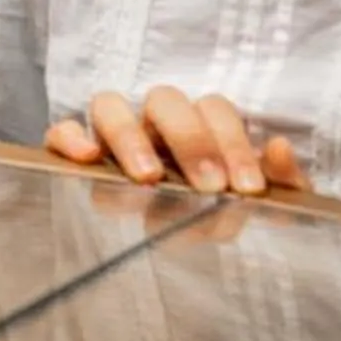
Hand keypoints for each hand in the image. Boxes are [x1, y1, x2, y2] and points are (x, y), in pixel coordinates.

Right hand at [43, 87, 309, 195]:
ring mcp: (110, 133)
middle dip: (190, 141)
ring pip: (110, 105)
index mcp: (196, 124)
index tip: (247, 187)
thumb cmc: (215, 210)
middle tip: (209, 186)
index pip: (213, 110)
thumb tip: (279, 148)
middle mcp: (151, 122)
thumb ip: (277, 180)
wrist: (170, 240)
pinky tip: (87, 157)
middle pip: (165, 100)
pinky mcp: (72, 150)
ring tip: (149, 176)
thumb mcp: (251, 199)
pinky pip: (61, 129)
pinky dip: (70, 136)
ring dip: (131, 137)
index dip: (233, 144)